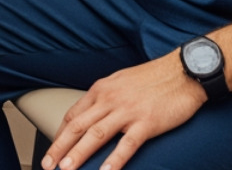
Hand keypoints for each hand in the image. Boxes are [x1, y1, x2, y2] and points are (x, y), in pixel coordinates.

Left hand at [42, 52, 204, 169]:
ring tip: (66, 169)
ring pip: (96, 136)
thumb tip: (91, 113)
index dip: (60, 135)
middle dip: (60, 148)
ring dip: (79, 154)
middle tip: (47, 164)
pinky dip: (115, 160)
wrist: (183, 71)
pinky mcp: (147, 122)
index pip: (73, 115)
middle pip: (78, 127)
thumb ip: (105, 97)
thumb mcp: (120, 81)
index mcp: (101, 89)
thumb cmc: (153, 78)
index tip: (53, 150)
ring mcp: (128, 111)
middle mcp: (110, 99)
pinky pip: (127, 144)